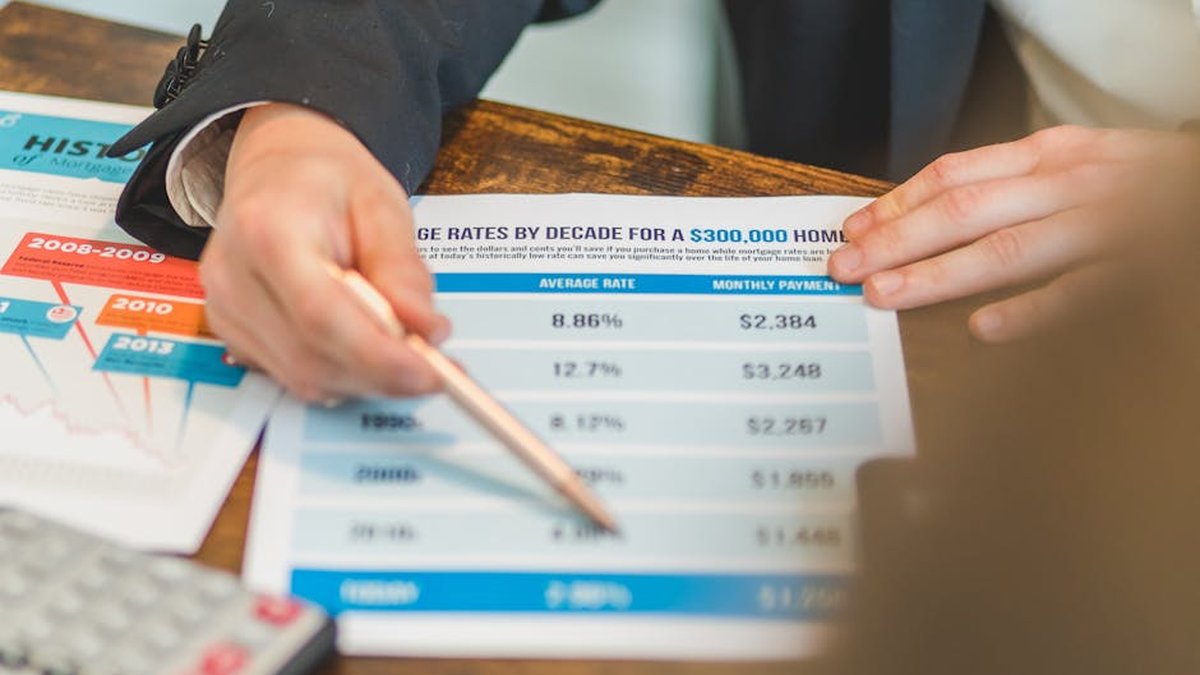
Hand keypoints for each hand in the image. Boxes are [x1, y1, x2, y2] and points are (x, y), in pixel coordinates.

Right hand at [200, 103, 449, 401]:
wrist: (278, 168)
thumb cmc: (326, 181)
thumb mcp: (381, 204)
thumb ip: (402, 269)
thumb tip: (427, 329)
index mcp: (269, 228)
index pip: (320, 313)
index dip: (378, 355)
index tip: (429, 372)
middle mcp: (233, 275)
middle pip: (312, 356)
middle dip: (383, 374)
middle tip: (439, 371)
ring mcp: (226, 308)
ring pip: (305, 377)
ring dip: (367, 379)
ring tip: (411, 356)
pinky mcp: (233, 333)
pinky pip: (294, 375)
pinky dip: (342, 375)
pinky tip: (370, 351)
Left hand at [827, 125, 1199, 340]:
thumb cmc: (1145, 184)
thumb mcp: (1078, 166)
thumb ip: (1014, 187)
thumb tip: (933, 221)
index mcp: (1050, 155)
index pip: (954, 175)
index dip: (897, 204)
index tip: (852, 231)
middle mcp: (1069, 184)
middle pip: (963, 211)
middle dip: (895, 241)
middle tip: (844, 269)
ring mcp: (1104, 225)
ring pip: (1006, 250)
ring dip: (937, 274)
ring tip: (884, 295)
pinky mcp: (1141, 268)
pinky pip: (1078, 292)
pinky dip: (1028, 311)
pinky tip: (982, 330)